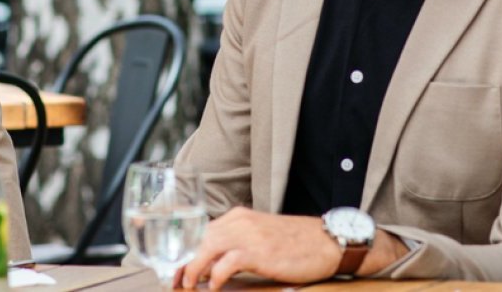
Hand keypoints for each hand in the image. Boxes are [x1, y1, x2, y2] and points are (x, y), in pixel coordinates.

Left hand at [177, 208, 340, 289]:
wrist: (326, 241)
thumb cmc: (294, 243)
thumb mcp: (260, 237)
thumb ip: (237, 244)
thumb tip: (212, 265)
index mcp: (238, 217)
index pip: (202, 232)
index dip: (186, 252)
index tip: (176, 271)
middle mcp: (239, 221)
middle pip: (199, 239)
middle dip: (183, 262)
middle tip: (175, 282)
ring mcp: (249, 235)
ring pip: (207, 248)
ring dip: (193, 269)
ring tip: (187, 285)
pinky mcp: (259, 251)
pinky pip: (227, 263)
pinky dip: (215, 276)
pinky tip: (213, 287)